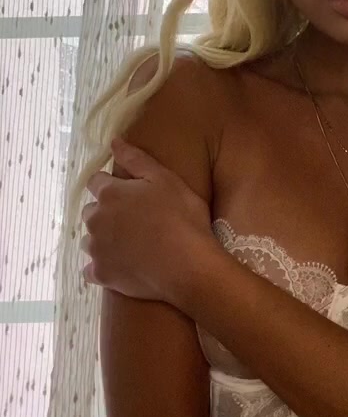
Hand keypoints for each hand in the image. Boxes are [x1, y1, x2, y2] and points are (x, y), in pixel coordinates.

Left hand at [81, 138, 212, 304]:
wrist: (188, 266)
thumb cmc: (182, 218)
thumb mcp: (165, 179)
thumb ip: (136, 159)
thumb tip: (113, 141)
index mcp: (109, 194)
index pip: (95, 182)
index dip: (111, 185)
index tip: (129, 194)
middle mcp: (95, 220)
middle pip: (90, 211)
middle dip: (106, 213)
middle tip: (133, 220)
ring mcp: (96, 250)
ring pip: (89, 240)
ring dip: (103, 240)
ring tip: (129, 245)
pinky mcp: (101, 275)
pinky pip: (91, 270)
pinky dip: (103, 267)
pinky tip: (121, 267)